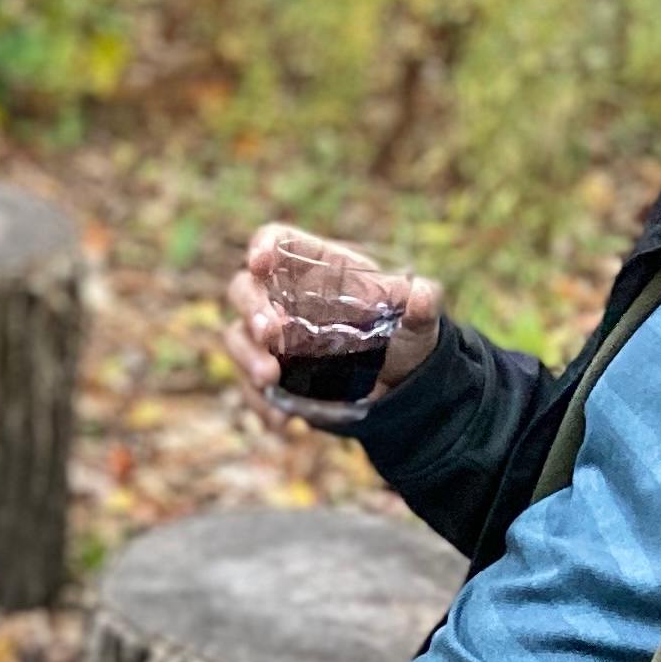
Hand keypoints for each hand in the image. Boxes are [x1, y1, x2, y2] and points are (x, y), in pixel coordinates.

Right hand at [228, 224, 444, 416]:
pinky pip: (247, 386)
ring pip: (236, 337)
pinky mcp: (270, 376)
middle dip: (251, 309)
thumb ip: (421, 309)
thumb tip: (423, 295)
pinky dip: (259, 403)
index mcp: (318, 270)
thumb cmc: (405, 340)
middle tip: (269, 334)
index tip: (260, 263)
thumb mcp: (418, 325)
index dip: (263, 246)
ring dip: (246, 357)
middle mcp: (286, 300)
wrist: (398, 390)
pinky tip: (280, 419)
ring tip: (270, 380)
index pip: (279, 242)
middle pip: (245, 288)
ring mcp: (273, 340)